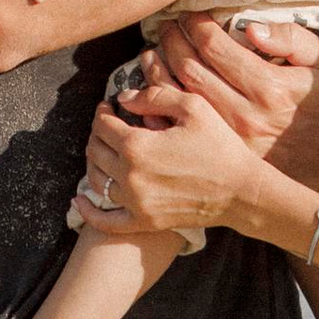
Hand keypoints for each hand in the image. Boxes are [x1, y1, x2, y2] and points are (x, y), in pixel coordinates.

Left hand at [74, 75, 262, 243]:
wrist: (240, 191)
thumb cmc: (219, 145)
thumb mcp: (192, 107)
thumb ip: (154, 96)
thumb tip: (123, 98)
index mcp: (137, 145)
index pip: (103, 125)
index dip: (103, 112)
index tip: (109, 107)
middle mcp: (129, 176)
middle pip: (96, 150)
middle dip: (99, 134)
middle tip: (109, 126)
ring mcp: (135, 202)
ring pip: (97, 179)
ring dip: (95, 162)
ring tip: (104, 151)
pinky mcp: (143, 221)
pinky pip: (104, 220)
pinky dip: (87, 211)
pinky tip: (79, 199)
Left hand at [143, 12, 318, 192]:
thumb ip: (293, 39)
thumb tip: (253, 30)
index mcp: (267, 87)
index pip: (215, 46)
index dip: (195, 25)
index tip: (188, 15)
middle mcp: (244, 114)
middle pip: (190, 69)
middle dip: (171, 42)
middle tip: (166, 28)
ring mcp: (229, 138)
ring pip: (177, 97)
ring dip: (158, 71)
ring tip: (152, 53)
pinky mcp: (219, 155)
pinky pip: (177, 128)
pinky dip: (158, 107)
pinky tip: (153, 91)